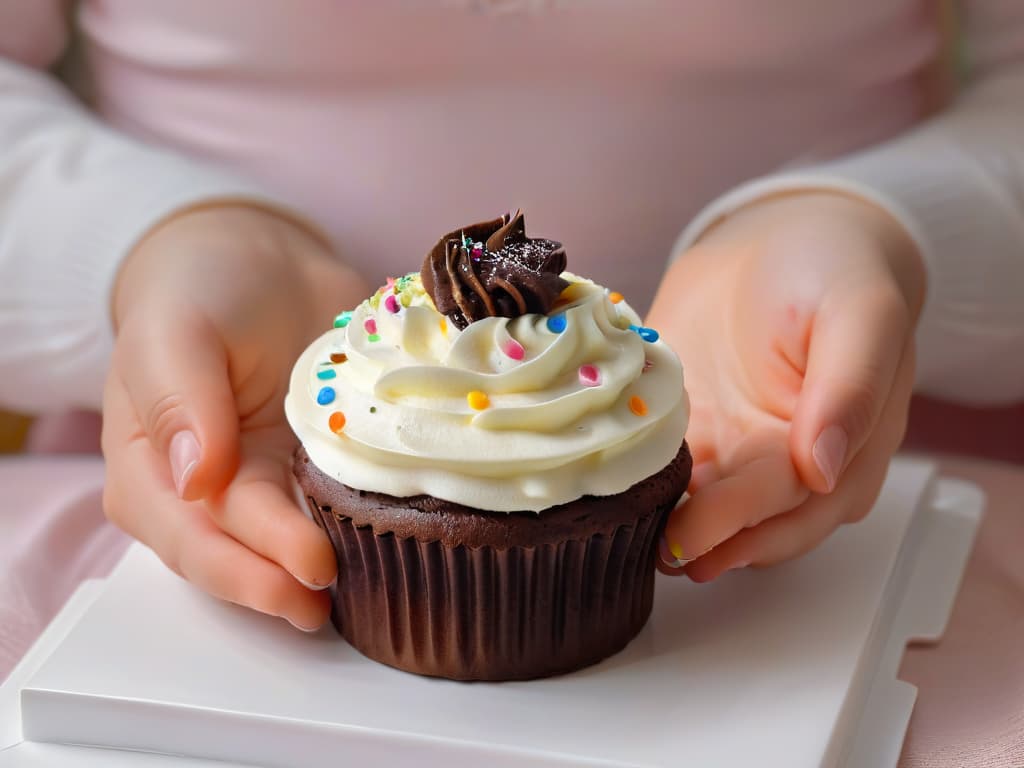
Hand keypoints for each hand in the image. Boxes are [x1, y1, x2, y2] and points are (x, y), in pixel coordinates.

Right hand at [101, 204, 368, 629]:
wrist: (262, 262)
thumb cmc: (200, 291)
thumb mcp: (174, 331)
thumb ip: (177, 402)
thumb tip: (195, 482)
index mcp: (152, 472)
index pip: (196, 536)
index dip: (248, 565)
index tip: (308, 570)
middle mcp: (206, 495)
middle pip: (244, 554)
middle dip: (287, 584)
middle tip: (336, 600)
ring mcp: (266, 486)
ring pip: (292, 543)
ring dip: (326, 571)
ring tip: (373, 591)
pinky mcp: (315, 471)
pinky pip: (336, 507)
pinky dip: (363, 527)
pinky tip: (397, 542)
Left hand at [648, 192, 924, 580]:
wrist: (777, 239)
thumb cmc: (832, 270)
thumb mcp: (861, 314)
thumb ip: (852, 390)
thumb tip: (823, 471)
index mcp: (841, 445)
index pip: (791, 503)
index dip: (741, 525)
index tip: (691, 537)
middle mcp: (790, 462)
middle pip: (751, 525)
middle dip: (706, 543)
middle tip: (657, 553)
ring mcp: (737, 451)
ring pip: (708, 513)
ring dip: (673, 530)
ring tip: (630, 540)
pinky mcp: (693, 435)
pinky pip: (668, 474)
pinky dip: (645, 489)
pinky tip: (615, 497)